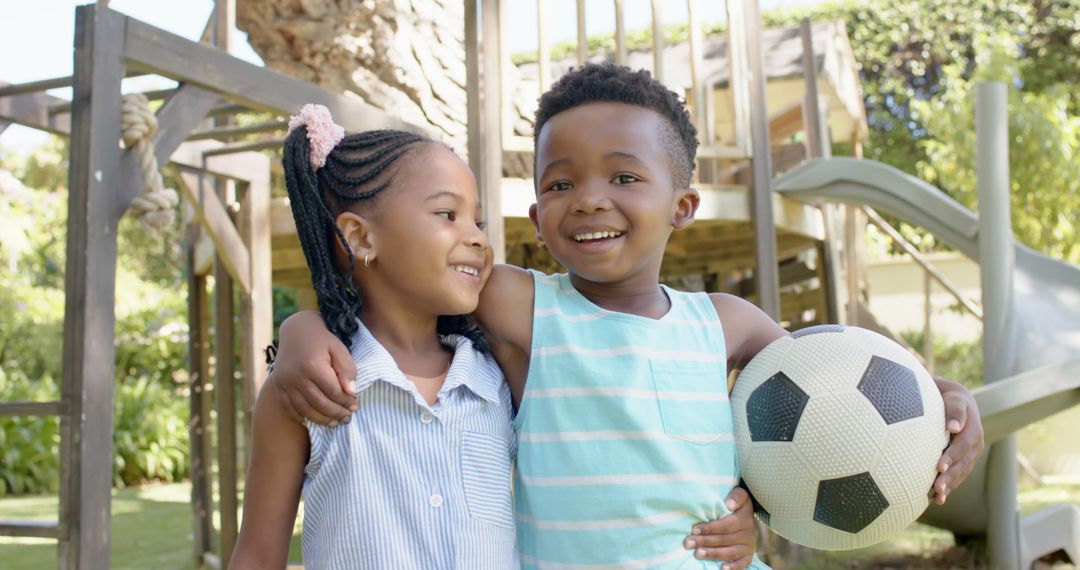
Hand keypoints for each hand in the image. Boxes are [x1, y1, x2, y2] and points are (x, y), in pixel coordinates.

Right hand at [270, 311, 357, 425]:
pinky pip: (288, 408)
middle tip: (347, 417)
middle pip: (319, 403)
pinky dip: (301, 417)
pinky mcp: (278, 386)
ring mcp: (284, 383)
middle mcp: (296, 376)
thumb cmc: (322, 340)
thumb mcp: (339, 348)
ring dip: (321, 419)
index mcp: (313, 365)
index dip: (346, 401)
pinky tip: (313, 420)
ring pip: (304, 410)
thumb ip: (347, 369)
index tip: (355, 405)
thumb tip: (351, 392)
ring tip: (335, 422)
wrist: (295, 330)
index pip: (333, 391)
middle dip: (336, 413)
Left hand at [684, 487, 756, 568]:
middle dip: (705, 541)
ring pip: (730, 552)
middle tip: (689, 543)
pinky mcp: (748, 555)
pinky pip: (743, 563)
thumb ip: (736, 497)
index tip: (693, 530)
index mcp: (745, 518)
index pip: (726, 525)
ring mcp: (749, 546)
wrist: (748, 514)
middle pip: (724, 539)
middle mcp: (748, 534)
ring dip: (713, 553)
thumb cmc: (737, 503)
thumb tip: (728, 505)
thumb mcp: (739, 495)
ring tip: (698, 554)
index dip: (709, 528)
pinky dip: (734, 567)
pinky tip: (722, 568)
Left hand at [932, 376, 984, 504]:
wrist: (956, 401)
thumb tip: (954, 427)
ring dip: (950, 486)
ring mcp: (970, 455)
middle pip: (963, 464)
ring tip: (937, 497)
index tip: (939, 466)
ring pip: (961, 473)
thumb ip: (954, 411)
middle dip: (950, 477)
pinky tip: (938, 499)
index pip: (963, 446)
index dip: (952, 457)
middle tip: (936, 488)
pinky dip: (949, 487)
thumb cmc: (950, 398)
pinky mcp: (963, 462)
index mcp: (973, 431)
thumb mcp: (954, 399)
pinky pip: (957, 476)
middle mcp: (974, 446)